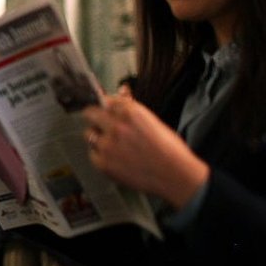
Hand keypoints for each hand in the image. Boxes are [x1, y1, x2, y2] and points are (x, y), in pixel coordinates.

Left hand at [82, 95, 208, 208]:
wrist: (175, 176)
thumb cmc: (170, 149)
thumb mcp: (153, 121)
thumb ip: (132, 107)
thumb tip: (122, 90)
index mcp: (130, 112)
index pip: (105, 101)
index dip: (106, 107)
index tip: (105, 111)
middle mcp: (116, 126)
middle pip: (90, 114)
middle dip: (96, 118)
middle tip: (102, 126)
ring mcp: (107, 145)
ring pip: (89, 134)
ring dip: (98, 138)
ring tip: (113, 147)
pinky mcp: (103, 163)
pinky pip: (93, 154)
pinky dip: (100, 156)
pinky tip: (116, 160)